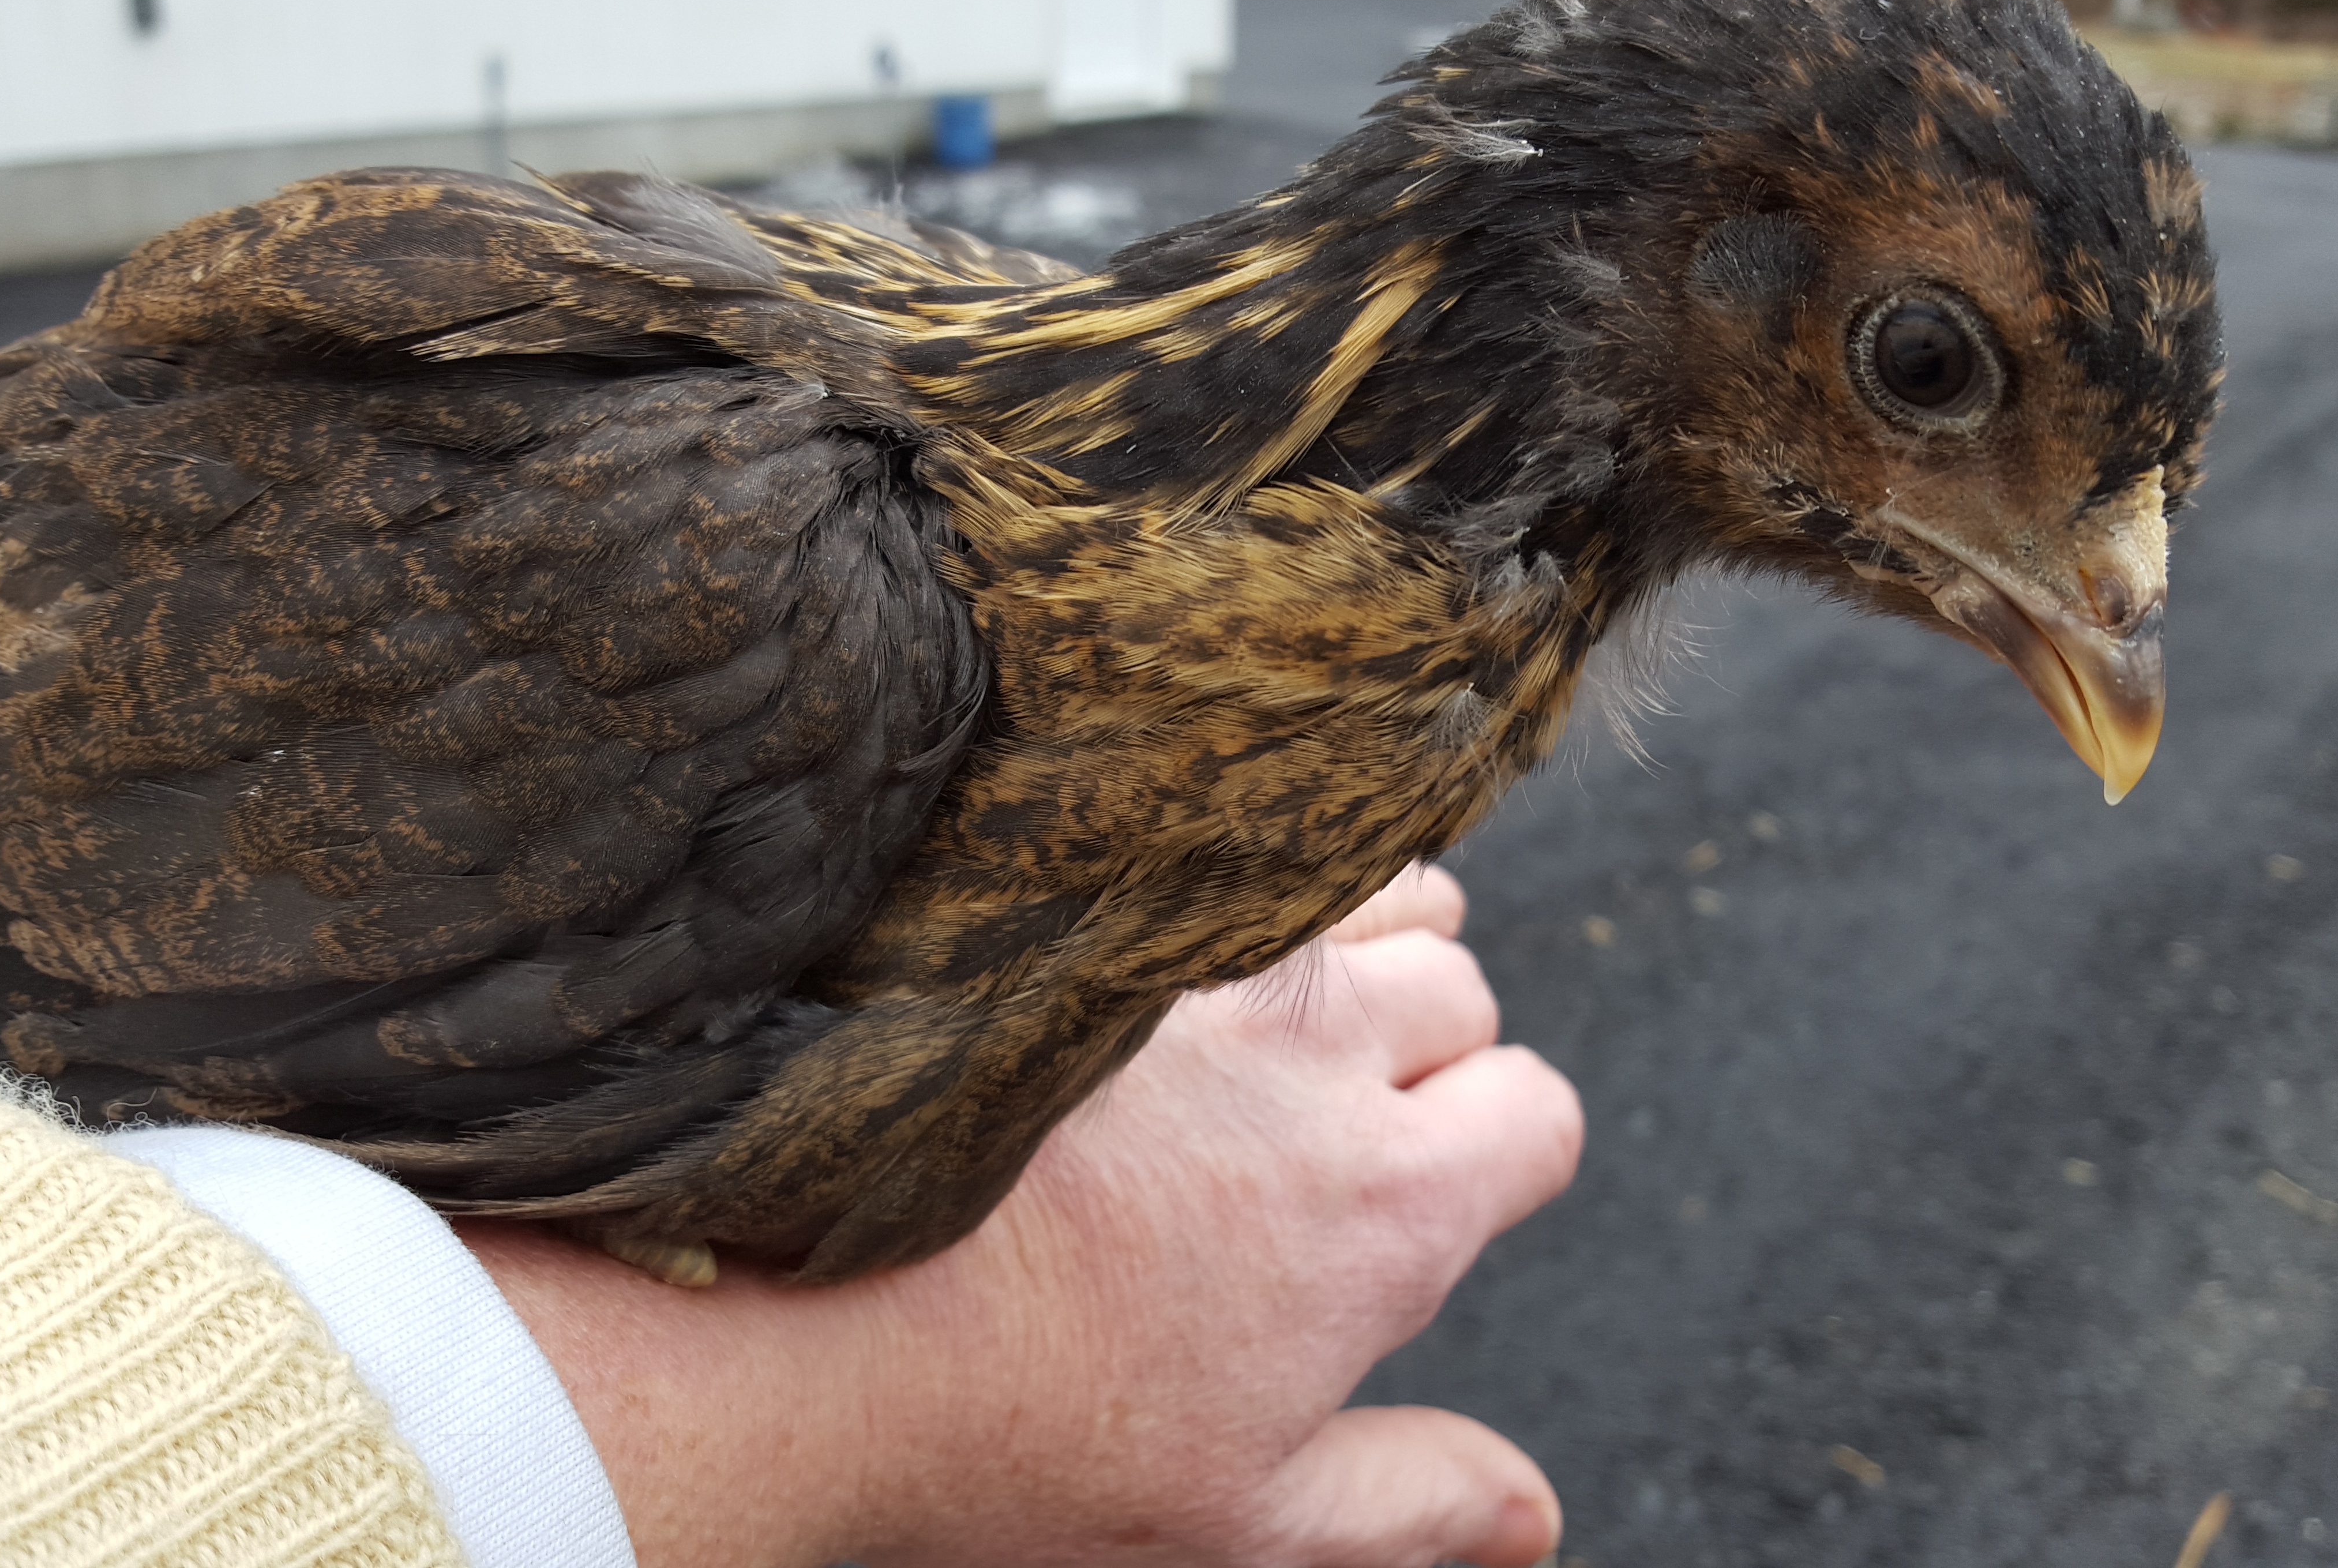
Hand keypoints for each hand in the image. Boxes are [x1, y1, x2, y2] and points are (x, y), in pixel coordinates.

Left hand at [462, 863, 1583, 1567]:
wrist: (800, 1314)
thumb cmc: (1009, 1429)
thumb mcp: (1238, 1521)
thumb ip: (1407, 1505)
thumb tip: (1530, 1518)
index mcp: (1378, 1208)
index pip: (1536, 1112)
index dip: (1494, 1148)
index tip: (1421, 1184)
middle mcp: (1313, 1056)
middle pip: (1461, 987)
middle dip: (1424, 1044)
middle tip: (1319, 1123)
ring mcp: (1198, 966)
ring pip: (1363, 886)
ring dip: (1349, 940)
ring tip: (1265, 1023)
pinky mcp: (1087, 905)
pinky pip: (1216, 838)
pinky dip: (1227, 874)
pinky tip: (1168, 941)